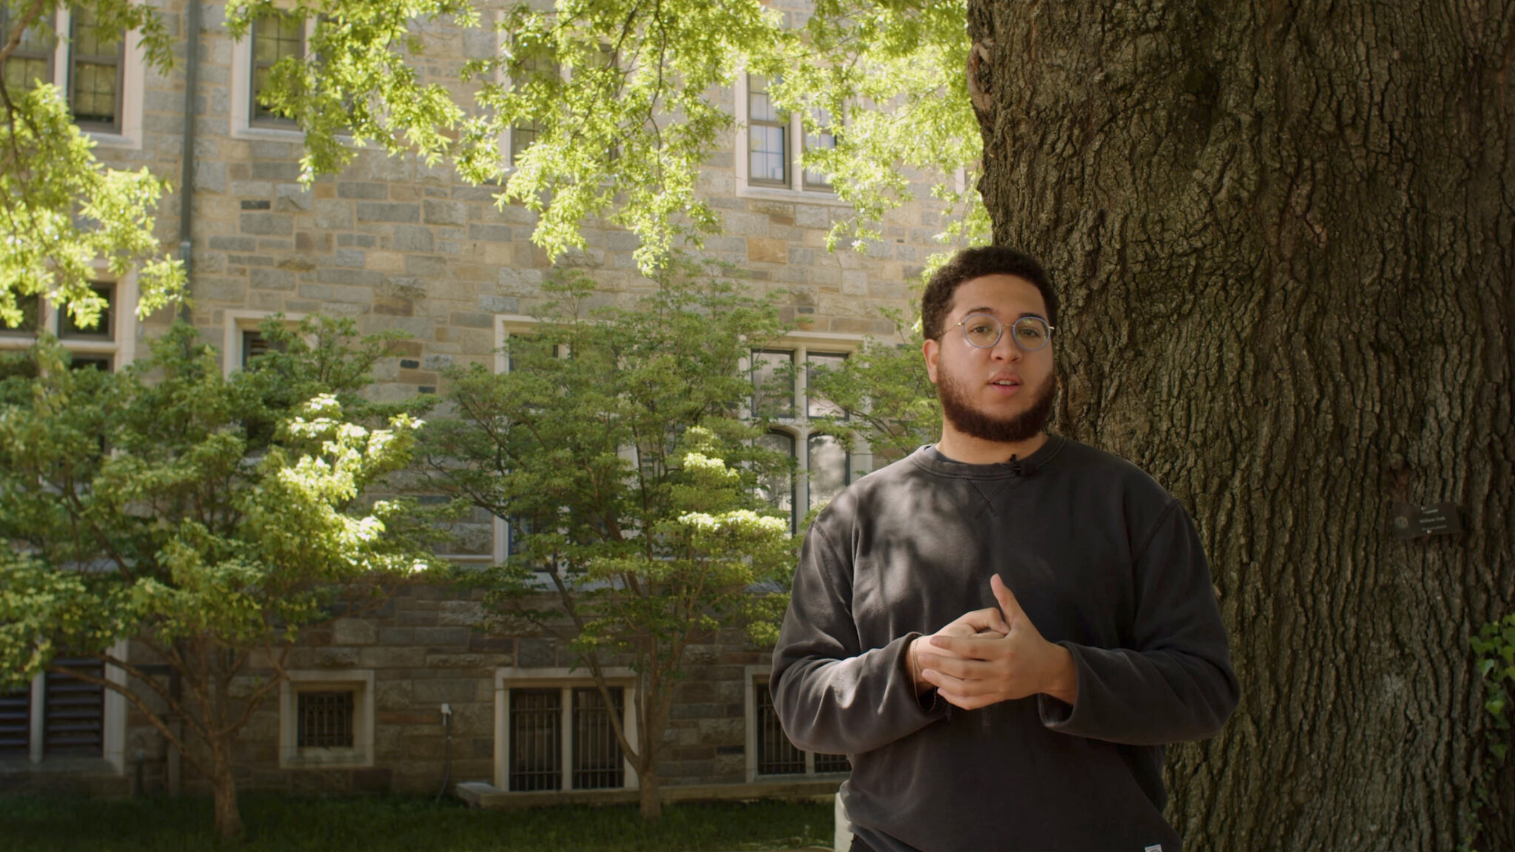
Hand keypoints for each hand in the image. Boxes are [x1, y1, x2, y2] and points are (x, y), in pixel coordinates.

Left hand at [916, 574, 1077, 709]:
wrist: (1050, 671)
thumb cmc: (1033, 642)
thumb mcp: (1021, 621)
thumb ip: (1006, 600)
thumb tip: (995, 577)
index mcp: (1006, 650)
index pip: (973, 648)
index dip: (951, 644)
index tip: (933, 640)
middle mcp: (1003, 670)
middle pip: (965, 670)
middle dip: (941, 664)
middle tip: (922, 657)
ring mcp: (1000, 686)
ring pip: (966, 689)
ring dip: (943, 682)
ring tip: (926, 673)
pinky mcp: (999, 697)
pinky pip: (973, 702)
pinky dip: (956, 698)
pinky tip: (942, 689)